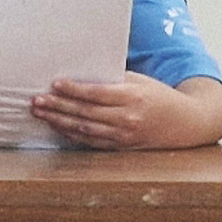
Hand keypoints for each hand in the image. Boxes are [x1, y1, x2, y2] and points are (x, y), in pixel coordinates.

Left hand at [31, 72, 194, 149]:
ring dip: (59, 121)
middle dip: (58, 106)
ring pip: (84, 128)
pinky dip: (72, 134)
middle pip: (85, 112)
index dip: (74, 89)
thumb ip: (116, 79)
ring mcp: (123, 135)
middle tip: (37, 100)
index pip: (96, 93)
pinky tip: (57, 126)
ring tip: (41, 112)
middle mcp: (126, 118)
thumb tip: (85, 74)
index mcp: (132, 97)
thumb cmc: (160, 97)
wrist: (184, 124)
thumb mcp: (142, 81)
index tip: (55, 83)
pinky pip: (91, 141)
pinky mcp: (120, 146)